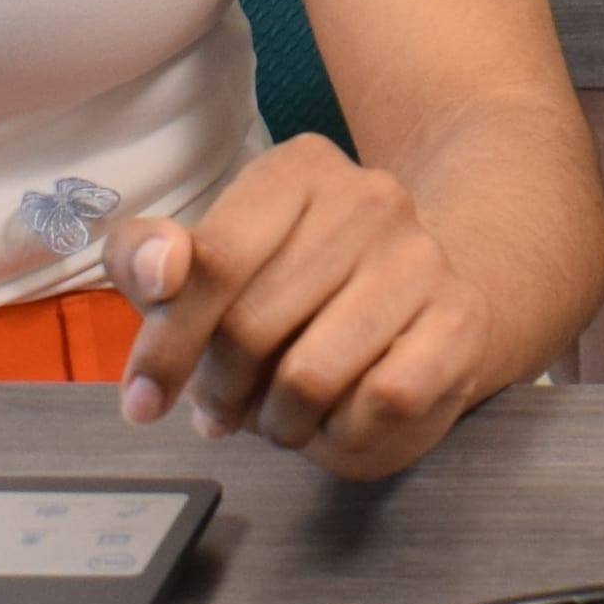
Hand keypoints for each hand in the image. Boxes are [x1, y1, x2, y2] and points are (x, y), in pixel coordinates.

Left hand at [105, 138, 498, 480]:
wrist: (421, 307)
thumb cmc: (295, 293)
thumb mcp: (209, 270)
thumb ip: (149, 260)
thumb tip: (158, 268)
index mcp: (298, 170)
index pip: (212, 260)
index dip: (166, 344)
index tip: (142, 402)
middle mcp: (368, 197)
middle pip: (252, 326)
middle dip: (222, 391)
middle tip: (223, 411)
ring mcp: (423, 256)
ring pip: (311, 375)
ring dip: (281, 421)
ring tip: (282, 416)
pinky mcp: (461, 318)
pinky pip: (381, 401)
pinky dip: (346, 433)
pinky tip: (340, 419)